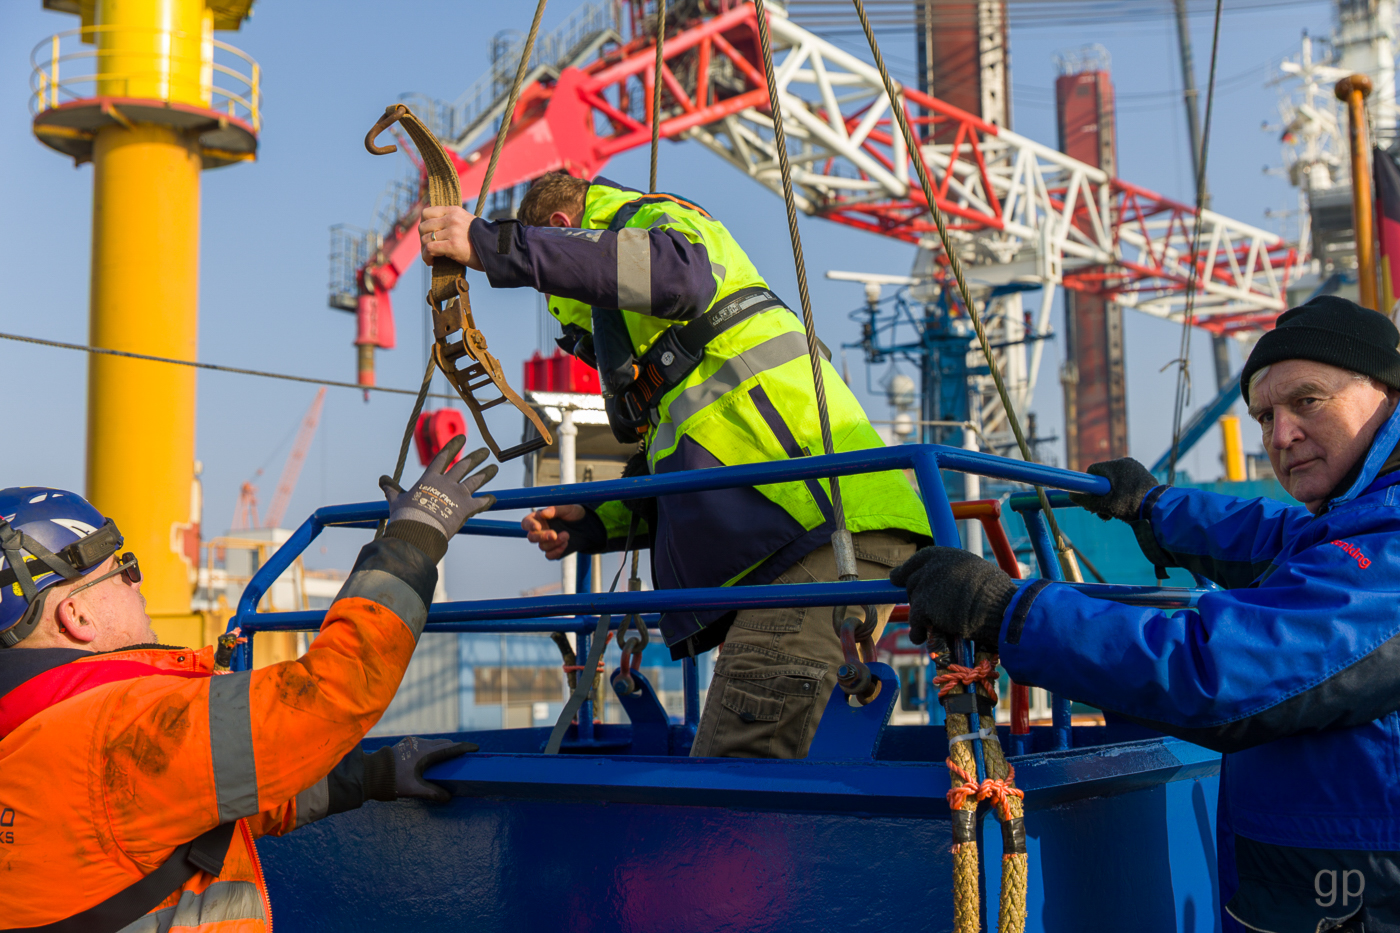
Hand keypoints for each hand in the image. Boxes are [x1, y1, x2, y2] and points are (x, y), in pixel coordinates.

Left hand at [365, 736, 477, 803]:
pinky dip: (432, 748)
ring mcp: (411, 743)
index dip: (464, 748)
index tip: (476, 748)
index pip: (450, 748)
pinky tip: (431, 756)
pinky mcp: (405, 744)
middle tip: (464, 754)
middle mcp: (420, 744)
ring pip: (433, 742)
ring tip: (449, 756)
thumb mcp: (414, 789)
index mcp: (425, 753)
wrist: (370, 773)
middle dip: (455, 747)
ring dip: (443, 747)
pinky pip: (424, 744)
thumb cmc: (393, 781)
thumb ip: (433, 793)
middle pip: (443, 743)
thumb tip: (448, 798)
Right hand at [380, 436, 496, 541]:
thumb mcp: (396, 500)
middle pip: (464, 466)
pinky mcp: (467, 508)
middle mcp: (447, 483)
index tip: (462, 438)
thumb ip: (392, 489)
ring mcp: (458, 494)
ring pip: (475, 480)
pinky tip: (493, 498)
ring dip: (486, 474)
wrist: (418, 530)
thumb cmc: (405, 515)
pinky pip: (481, 502)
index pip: (443, 457)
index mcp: (430, 478)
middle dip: (476, 458)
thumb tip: (381, 479)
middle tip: (485, 452)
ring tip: (494, 468)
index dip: (453, 446)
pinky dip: (487, 500)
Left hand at [419, 205, 482, 270]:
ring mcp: (452, 231)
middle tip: (429, 249)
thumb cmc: (482, 240)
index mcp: (454, 211)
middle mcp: (452, 219)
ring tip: (431, 257)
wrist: (496, 249)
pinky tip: (431, 262)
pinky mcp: (453, 245)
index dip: (423, 225)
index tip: (428, 235)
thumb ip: (452, 222)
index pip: (426, 212)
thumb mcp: (466, 223)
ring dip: (425, 251)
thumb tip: (434, 230)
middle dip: (423, 239)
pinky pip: (429, 249)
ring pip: (425, 239)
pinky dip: (427, 257)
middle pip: (423, 227)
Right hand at [521, 504, 587, 559]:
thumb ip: (554, 509)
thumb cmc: (573, 512)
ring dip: (554, 543)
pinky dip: (557, 551)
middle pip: (532, 537)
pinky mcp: (553, 550)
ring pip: (542, 547)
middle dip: (542, 537)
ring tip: (566, 535)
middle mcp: (539, 530)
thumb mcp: (567, 507)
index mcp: (538, 518)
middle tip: (554, 535)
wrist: (585, 525)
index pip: (526, 522)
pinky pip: (549, 555)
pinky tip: (565, 544)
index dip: (529, 525)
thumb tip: (544, 513)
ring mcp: (546, 541)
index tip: (538, 527)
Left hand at [889, 546, 1017, 649]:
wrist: (999, 608)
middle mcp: (932, 566)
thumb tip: (949, 584)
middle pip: (912, 583)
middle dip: (917, 597)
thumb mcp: (976, 573)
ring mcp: (926, 586)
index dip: (906, 570)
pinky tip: (920, 637)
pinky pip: (915, 622)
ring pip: (914, 603)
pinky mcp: (924, 606)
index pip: (919, 559)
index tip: (896, 578)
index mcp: (946, 555)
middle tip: (927, 611)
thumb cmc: (996, 594)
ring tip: (930, 626)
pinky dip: (918, 632)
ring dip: (920, 616)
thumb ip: (956, 574)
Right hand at [1068, 457, 1160, 522]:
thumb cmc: (1130, 505)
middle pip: (1104, 478)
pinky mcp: (1144, 476)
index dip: (1088, 487)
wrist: (1159, 509)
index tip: (1090, 500)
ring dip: (1111, 497)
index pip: (1093, 471)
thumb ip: (1086, 500)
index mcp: (1116, 465)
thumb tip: (1071, 496)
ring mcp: (1136, 469)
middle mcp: (1126, 463)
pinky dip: (1122, 495)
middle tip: (1101, 510)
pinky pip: (1126, 483)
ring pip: (1115, 482)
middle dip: (1100, 495)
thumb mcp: (1104, 505)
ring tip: (1114, 513)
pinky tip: (1125, 508)